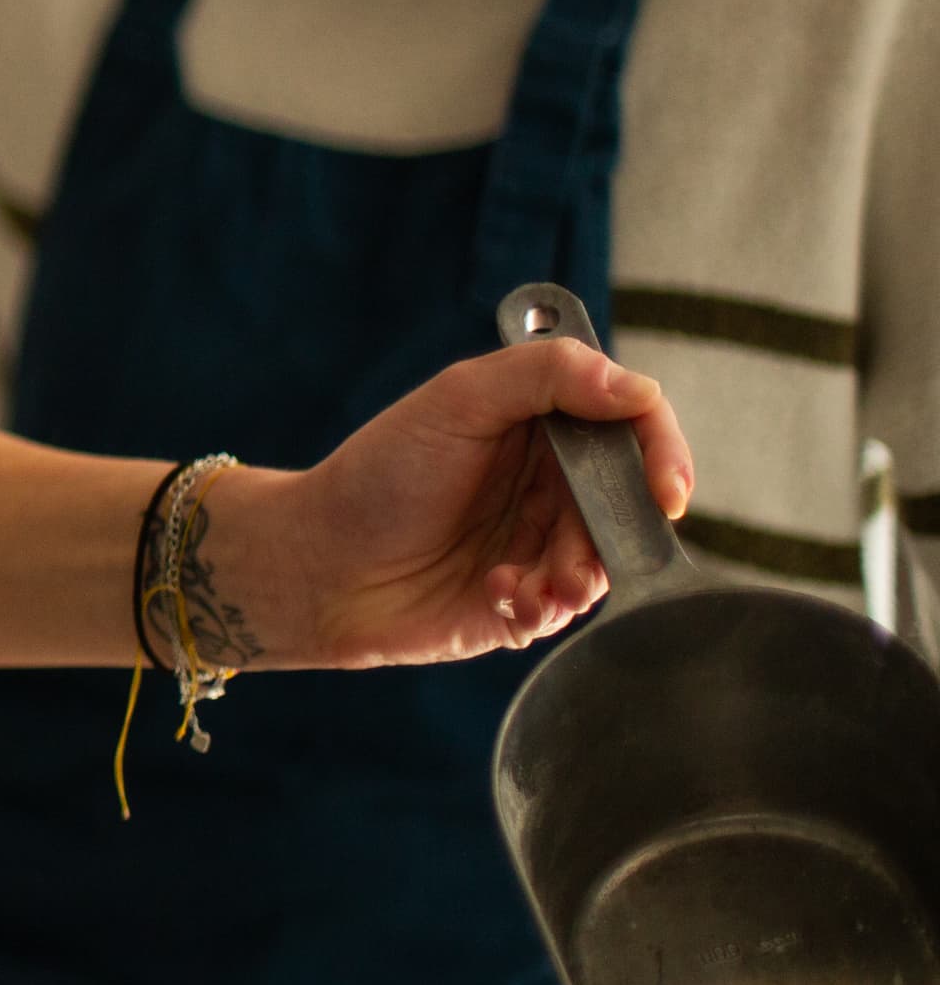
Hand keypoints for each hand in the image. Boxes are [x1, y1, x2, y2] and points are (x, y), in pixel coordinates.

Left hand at [220, 338, 690, 668]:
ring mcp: (541, 543)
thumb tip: (636, 387)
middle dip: (617, 527)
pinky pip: (568, 608)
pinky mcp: (526, 603)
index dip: (663, 451)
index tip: (667, 488)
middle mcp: (551, 482)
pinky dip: (543, 602)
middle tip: (575, 545)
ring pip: (607, 559)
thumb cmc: (378, 475)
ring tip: (530, 579)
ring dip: (578, 572)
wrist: (317, 562)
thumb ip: (545, 375)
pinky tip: (497, 591)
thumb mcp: (455, 401)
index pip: (634, 424)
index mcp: (543, 424)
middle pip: (632, 498)